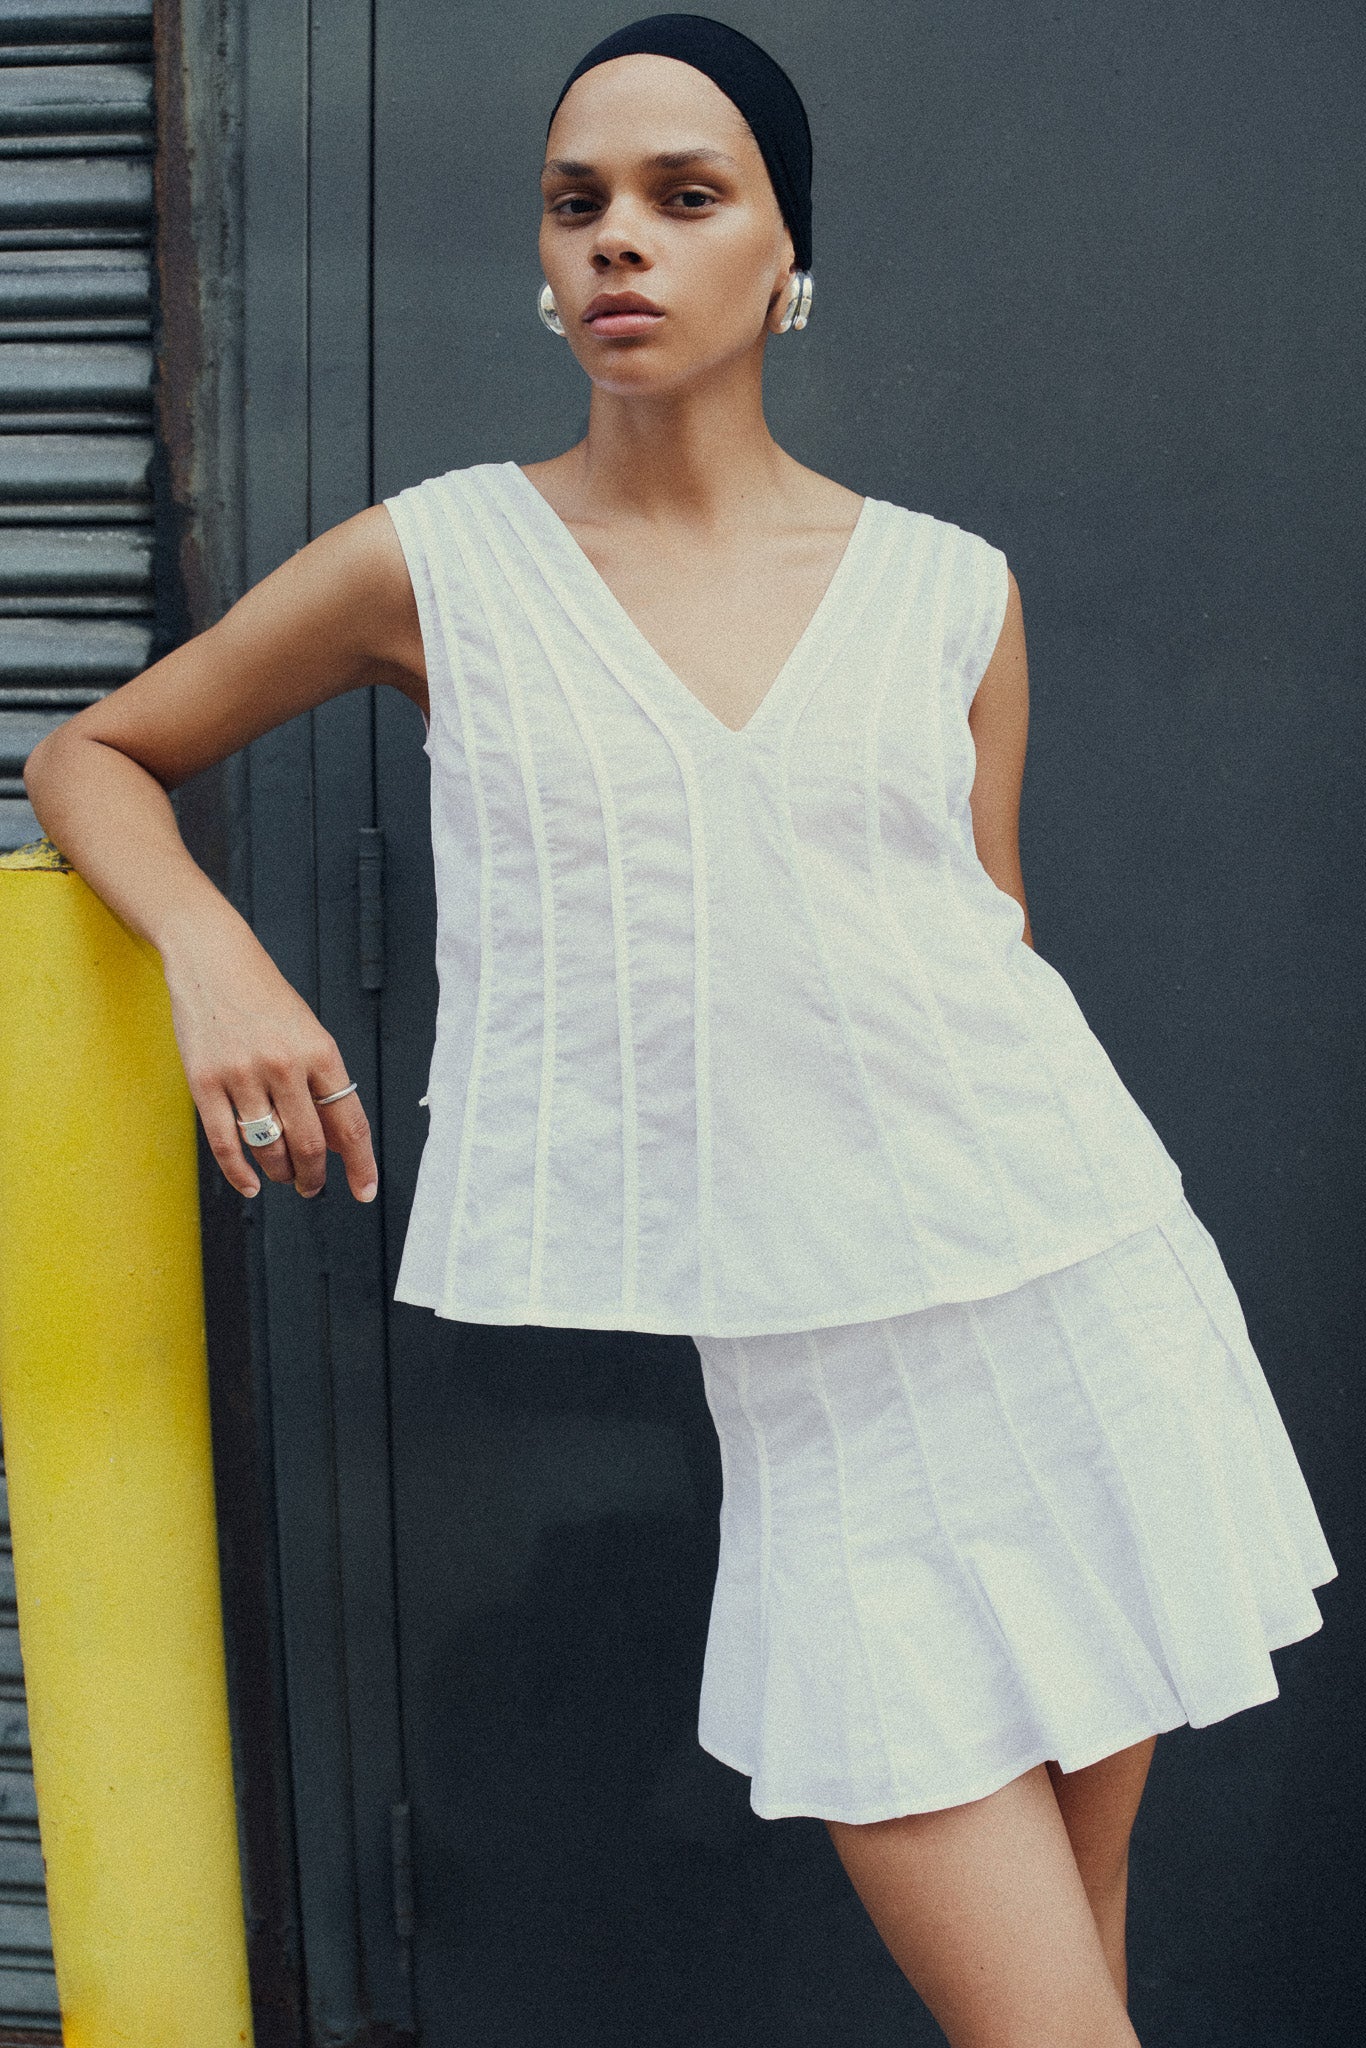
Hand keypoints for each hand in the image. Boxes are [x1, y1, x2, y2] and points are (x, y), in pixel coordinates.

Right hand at [163, 926, 378, 1202]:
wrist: (213, 959)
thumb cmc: (266, 998)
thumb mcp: (309, 1033)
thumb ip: (323, 1084)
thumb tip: (338, 1142)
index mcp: (320, 1052)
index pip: (348, 1122)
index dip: (360, 1164)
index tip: (365, 1189)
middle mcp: (285, 1065)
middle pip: (309, 1144)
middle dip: (314, 1176)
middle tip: (313, 1187)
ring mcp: (243, 1074)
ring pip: (269, 1148)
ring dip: (280, 1173)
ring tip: (284, 1177)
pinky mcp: (204, 1082)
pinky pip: (225, 1143)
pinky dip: (240, 1173)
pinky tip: (251, 1184)